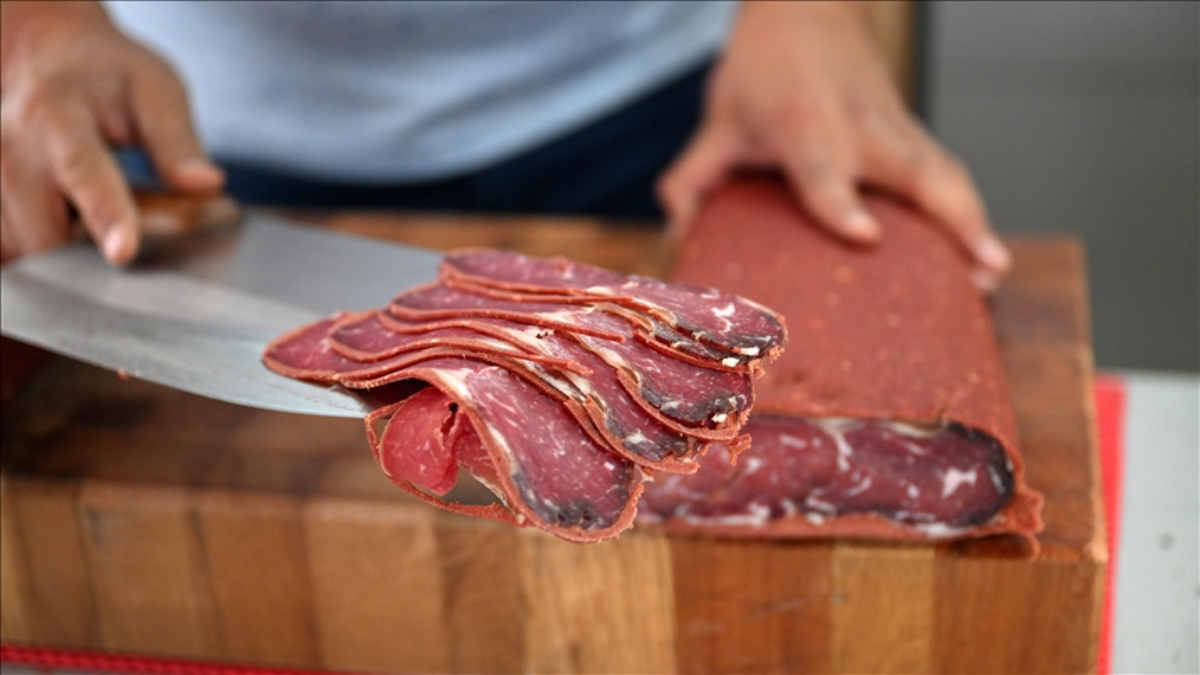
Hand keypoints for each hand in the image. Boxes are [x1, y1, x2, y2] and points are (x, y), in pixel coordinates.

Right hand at [0, 1, 222, 264]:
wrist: (42, 50)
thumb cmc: (104, 72)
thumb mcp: (154, 91)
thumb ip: (176, 142)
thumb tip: (206, 184)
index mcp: (58, 114)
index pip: (83, 172)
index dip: (105, 215)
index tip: (123, 252)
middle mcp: (11, 146)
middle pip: (42, 232)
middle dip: (83, 254)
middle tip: (122, 237)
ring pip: (19, 247)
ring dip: (57, 249)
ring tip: (81, 212)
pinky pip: (5, 246)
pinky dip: (36, 245)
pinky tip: (59, 220)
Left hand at [658, 1, 1010, 289]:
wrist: (808, 5)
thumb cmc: (764, 63)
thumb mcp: (720, 118)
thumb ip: (695, 178)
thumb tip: (680, 234)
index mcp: (802, 122)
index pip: (823, 168)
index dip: (840, 203)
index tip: (866, 236)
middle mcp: (857, 126)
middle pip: (914, 171)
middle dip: (950, 219)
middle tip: (977, 270)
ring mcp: (892, 127)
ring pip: (944, 171)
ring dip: (973, 220)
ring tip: (993, 273)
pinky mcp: (911, 131)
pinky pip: (946, 170)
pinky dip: (968, 207)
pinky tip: (983, 250)